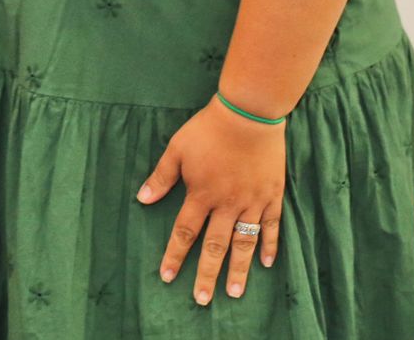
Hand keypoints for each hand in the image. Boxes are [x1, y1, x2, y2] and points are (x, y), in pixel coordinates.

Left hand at [137, 97, 285, 305]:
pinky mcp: (271, 195)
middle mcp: (226, 204)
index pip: (185, 232)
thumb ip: (162, 177)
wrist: (248, 114)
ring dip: (238, 270)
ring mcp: (252, 202)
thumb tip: (142, 199)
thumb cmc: (208, 129)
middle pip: (215, 246)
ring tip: (234, 293)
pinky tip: (265, 264)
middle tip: (202, 299)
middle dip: (207, 274)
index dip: (176, 256)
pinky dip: (268, 246)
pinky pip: (271, 227)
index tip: (168, 277)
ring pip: (244, 243)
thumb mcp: (177, 148)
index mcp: (201, 194)